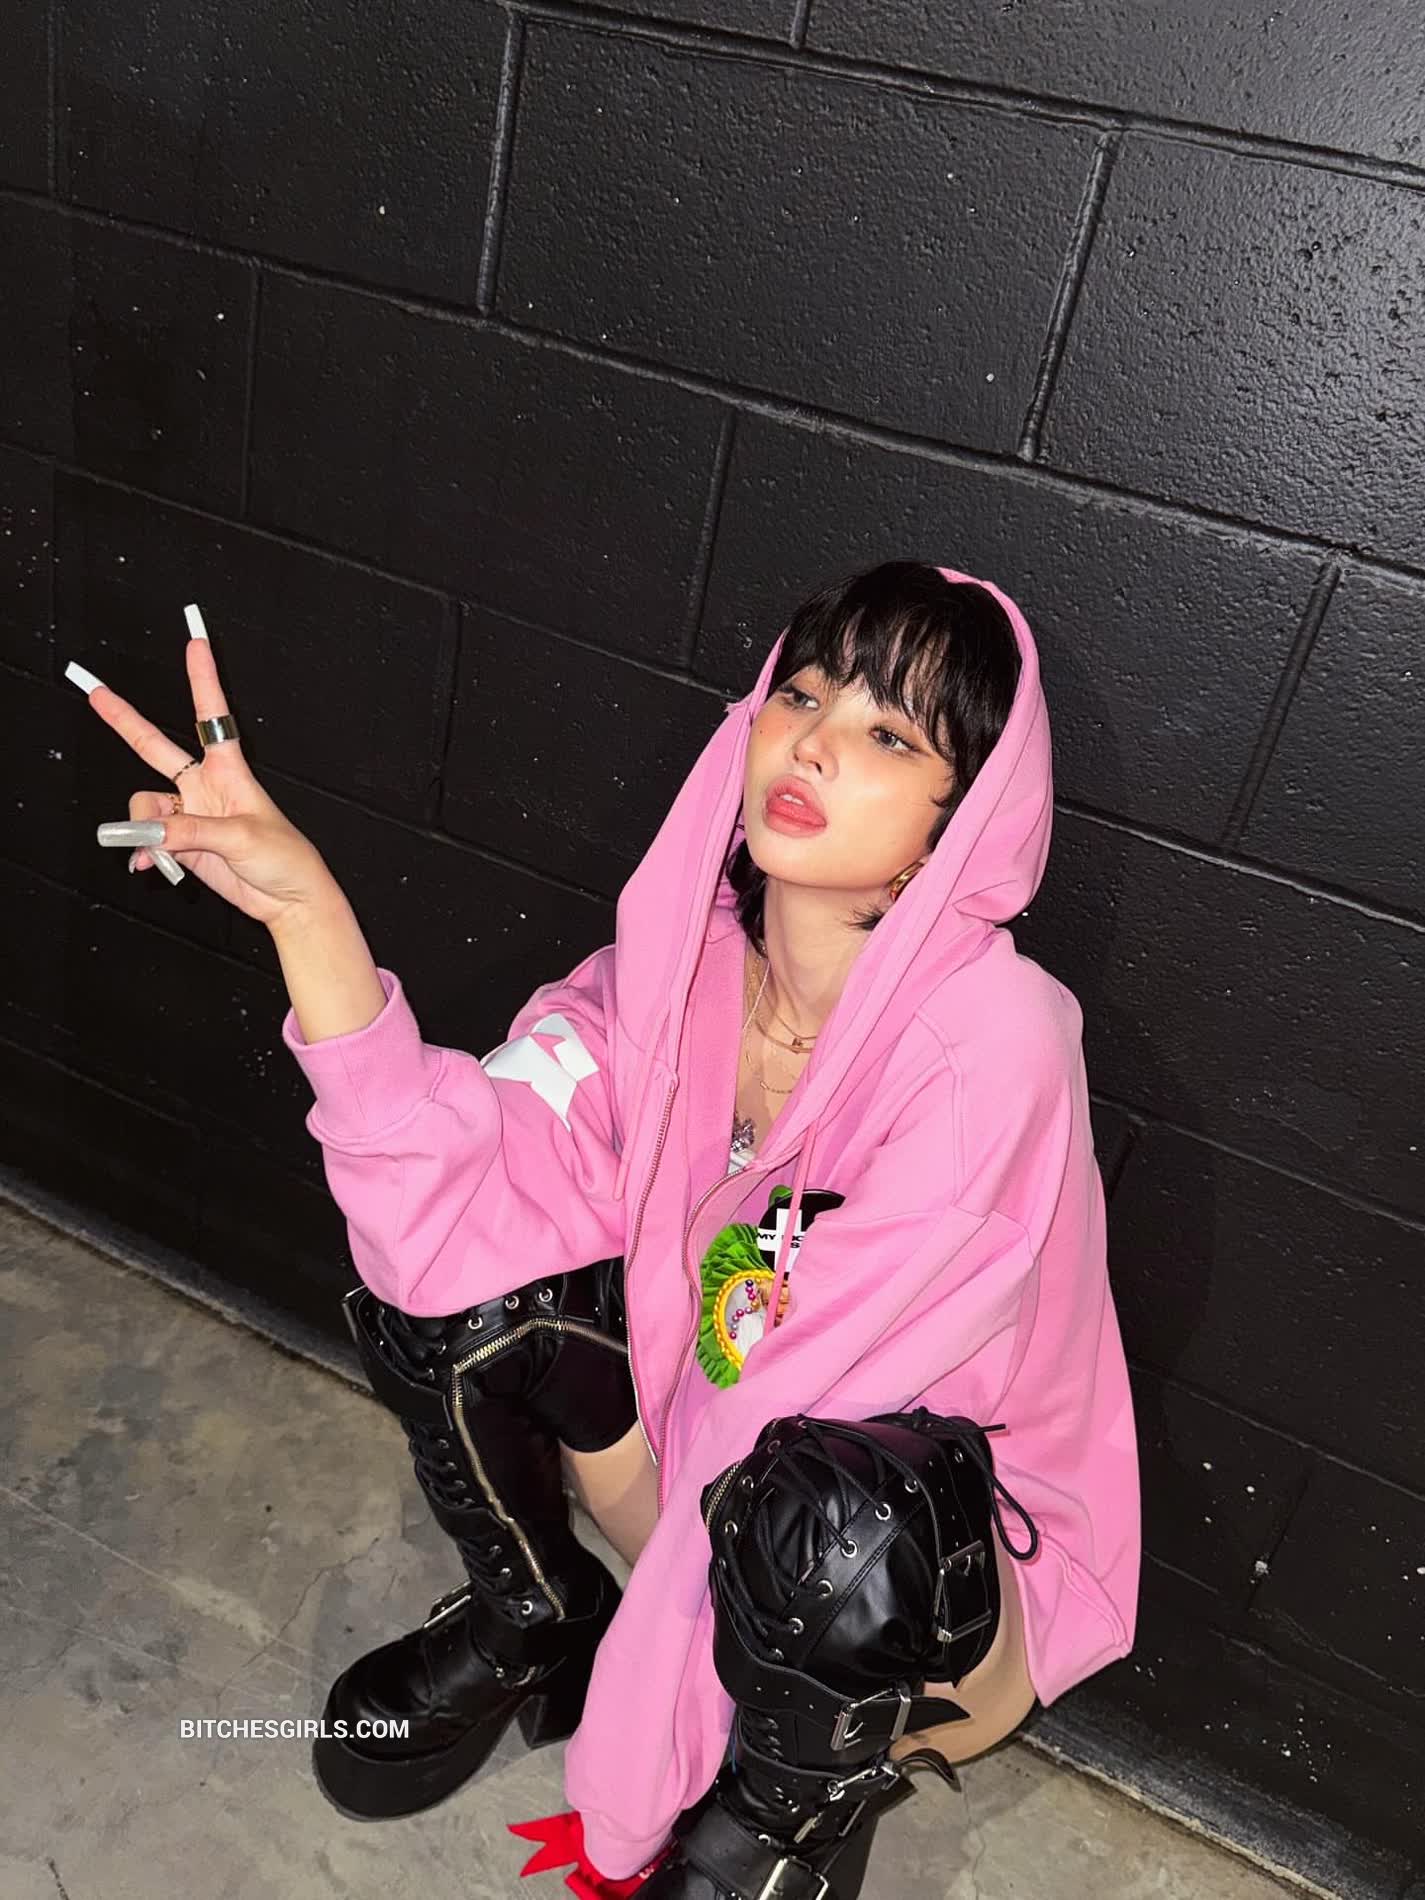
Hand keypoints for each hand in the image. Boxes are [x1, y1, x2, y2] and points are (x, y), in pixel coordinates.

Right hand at [72, 613, 341, 931]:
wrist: (289, 899)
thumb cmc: (284, 859)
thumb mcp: (241, 838)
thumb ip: (191, 833)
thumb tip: (149, 833)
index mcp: (229, 771)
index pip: (212, 715)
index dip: (203, 678)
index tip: (196, 642)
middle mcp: (204, 786)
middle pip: (154, 746)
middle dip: (123, 720)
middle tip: (94, 691)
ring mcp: (190, 814)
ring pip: (144, 806)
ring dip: (142, 827)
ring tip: (158, 851)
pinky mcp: (182, 842)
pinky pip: (146, 837)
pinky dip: (142, 850)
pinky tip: (149, 865)